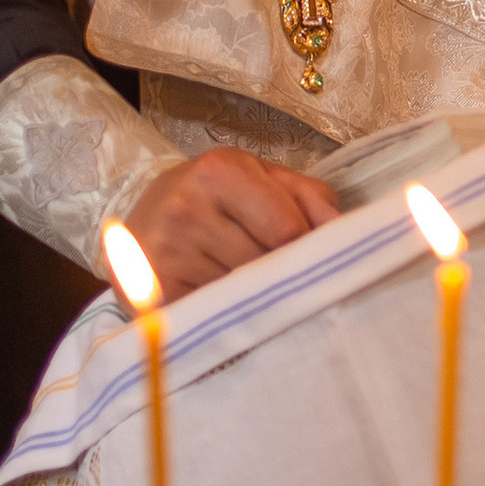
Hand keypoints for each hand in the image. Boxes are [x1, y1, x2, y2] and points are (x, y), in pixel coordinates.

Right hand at [122, 149, 342, 298]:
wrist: (139, 220)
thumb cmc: (214, 198)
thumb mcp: (261, 180)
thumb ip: (309, 198)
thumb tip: (345, 230)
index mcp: (221, 171)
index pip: (288, 230)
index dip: (306, 250)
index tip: (310, 259)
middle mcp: (188, 207)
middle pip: (265, 265)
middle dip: (282, 276)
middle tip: (280, 276)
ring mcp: (167, 252)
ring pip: (242, 294)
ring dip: (256, 297)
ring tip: (248, 285)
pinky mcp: (154, 291)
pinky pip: (214, 314)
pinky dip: (228, 314)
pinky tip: (225, 302)